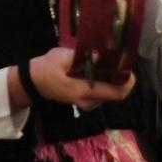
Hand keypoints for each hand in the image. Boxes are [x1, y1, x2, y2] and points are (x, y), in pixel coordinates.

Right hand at [14, 48, 137, 111]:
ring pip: (111, 94)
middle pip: (117, 94)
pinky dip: (106, 83)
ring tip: (109, 63)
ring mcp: (88, 104)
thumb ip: (82, 57)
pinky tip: (100, 70)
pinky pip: (103, 94)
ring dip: (114, 80)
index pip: (117, 93)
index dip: (128, 81)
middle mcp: (89, 101)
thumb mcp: (63, 57)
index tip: (127, 66)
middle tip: (119, 61)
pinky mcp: (85, 102)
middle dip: (122, 78)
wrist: (33, 82)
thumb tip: (101, 57)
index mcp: (85, 91)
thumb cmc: (47, 68)